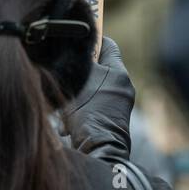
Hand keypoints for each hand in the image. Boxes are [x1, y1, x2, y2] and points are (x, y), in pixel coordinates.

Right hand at [61, 36, 134, 162]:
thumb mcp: (79, 80)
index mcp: (119, 73)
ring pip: (94, 90)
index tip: (76, 42)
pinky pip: (95, 107)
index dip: (92, 40)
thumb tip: (78, 46)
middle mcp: (123, 87)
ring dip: (77, 95)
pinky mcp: (114, 120)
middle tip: (65, 76)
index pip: (107, 45)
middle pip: (99, 68)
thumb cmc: (88, 113)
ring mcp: (120, 105)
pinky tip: (69, 124)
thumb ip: (80, 60)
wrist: (99, 149)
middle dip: (80, 72)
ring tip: (64, 108)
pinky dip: (82, 111)